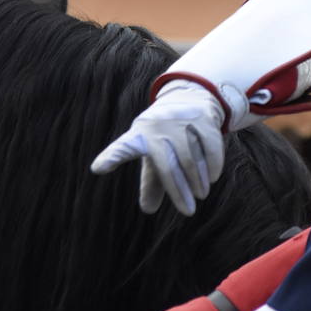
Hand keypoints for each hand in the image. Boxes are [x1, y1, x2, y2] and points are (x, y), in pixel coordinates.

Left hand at [90, 80, 226, 214]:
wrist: (189, 99)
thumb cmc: (165, 137)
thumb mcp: (154, 156)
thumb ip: (150, 182)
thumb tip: (148, 209)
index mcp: (139, 136)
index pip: (124, 147)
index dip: (112, 157)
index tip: (98, 168)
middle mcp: (157, 126)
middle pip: (168, 165)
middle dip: (179, 191)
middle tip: (188, 211)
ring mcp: (180, 120)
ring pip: (191, 158)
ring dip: (198, 181)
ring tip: (200, 194)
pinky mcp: (202, 118)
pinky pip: (209, 148)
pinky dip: (212, 165)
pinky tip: (211, 178)